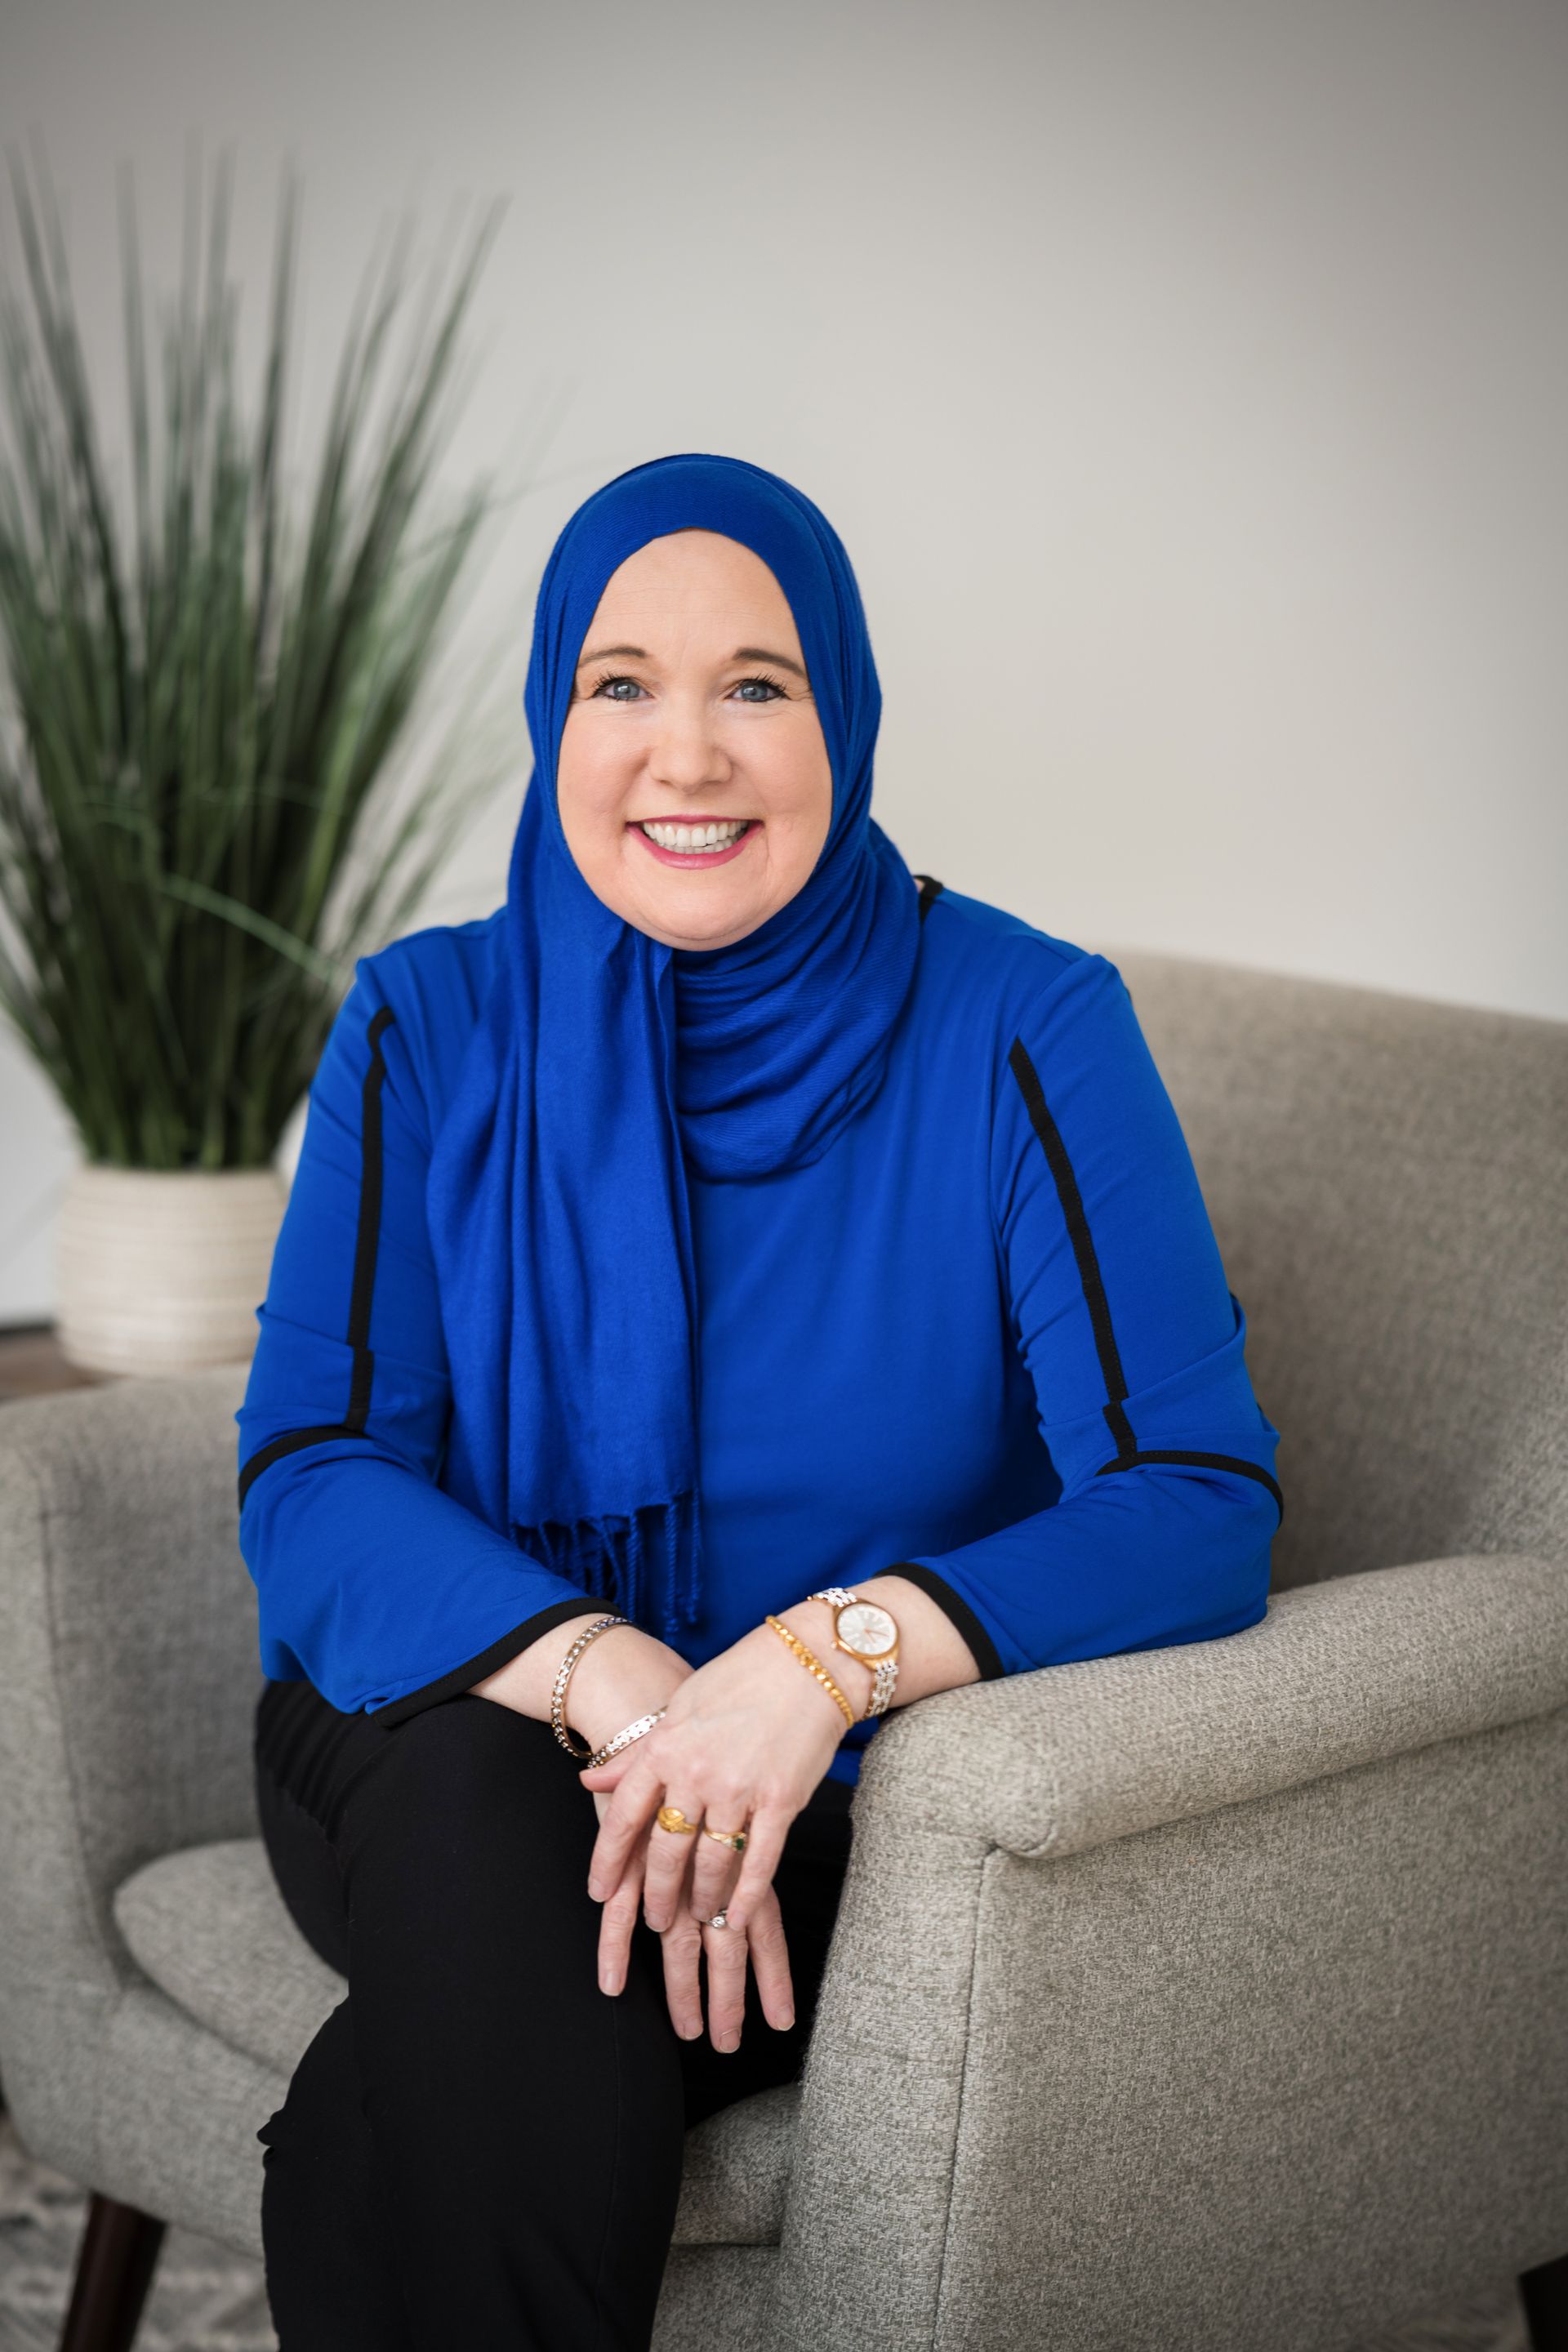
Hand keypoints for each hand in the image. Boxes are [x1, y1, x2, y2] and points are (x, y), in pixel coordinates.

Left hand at [579, 1610, 863, 1939]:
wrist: (808, 1662)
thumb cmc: (741, 1679)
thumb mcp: (678, 1708)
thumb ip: (637, 1754)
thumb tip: (589, 1781)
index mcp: (664, 1747)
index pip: (623, 1817)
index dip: (608, 1861)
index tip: (600, 1892)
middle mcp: (695, 1772)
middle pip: (665, 1851)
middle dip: (657, 1894)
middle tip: (656, 1919)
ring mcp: (739, 1788)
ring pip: (711, 1863)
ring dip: (703, 1899)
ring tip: (701, 1918)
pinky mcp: (781, 1800)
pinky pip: (759, 1862)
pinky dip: (746, 1895)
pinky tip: (738, 1915)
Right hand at [586, 1775, 793, 2048]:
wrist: (654, 1721)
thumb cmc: (699, 1762)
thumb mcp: (725, 1811)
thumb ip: (733, 1853)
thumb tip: (743, 1904)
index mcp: (741, 1862)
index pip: (765, 1932)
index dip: (773, 1977)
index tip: (781, 2021)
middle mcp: (709, 1871)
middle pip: (726, 1950)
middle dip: (730, 2000)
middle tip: (729, 2046)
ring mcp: (668, 1867)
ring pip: (679, 1944)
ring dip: (684, 1990)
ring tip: (690, 2035)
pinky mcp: (626, 1856)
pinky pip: (620, 1912)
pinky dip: (616, 1947)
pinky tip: (613, 1984)